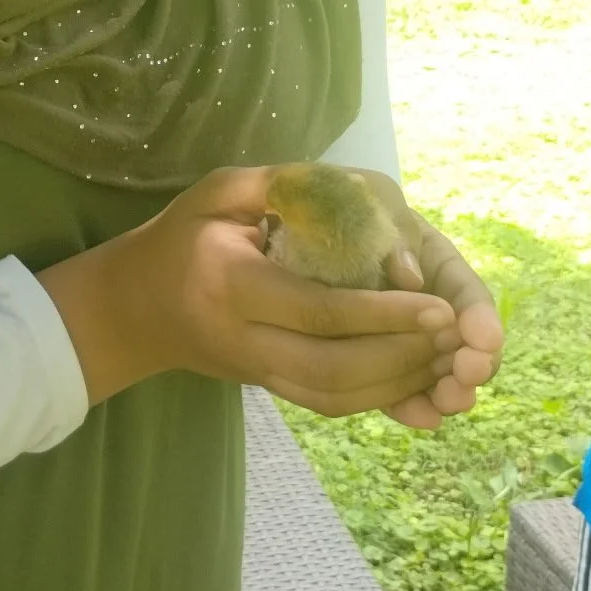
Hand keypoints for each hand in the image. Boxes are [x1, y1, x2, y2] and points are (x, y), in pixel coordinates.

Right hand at [39, 165, 458, 416]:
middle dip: (403, 357)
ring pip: (337, 397)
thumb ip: (284, 184)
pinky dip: (380, 401)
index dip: (382, 314)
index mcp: (233, 286)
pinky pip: (330, 406)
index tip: (439, 308)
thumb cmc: (181, 238)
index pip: (317, 311)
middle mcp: (245, 341)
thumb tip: (360, 195)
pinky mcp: (271, 389)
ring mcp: (258, 374)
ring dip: (400, 384)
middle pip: (334, 368)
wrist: (134, 309)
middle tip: (457, 338)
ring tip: (450, 361)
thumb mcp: (218, 191)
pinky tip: (421, 384)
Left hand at [341, 171, 503, 430]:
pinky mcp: (364, 358)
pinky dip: (405, 401)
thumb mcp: (357, 194)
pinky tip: (421, 417)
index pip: (464, 289)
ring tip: (446, 403)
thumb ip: (385, 223)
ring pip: (429, 368)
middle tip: (467, 377)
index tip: (483, 339)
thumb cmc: (321, 199)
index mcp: (428, 257)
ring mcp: (395, 332)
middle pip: (458, 337)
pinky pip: (389, 385)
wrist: (274, 224)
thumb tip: (409, 273)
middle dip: (472, 359)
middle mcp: (419, 299)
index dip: (479, 315)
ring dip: (443, 387)